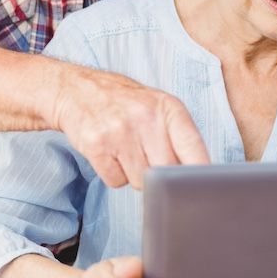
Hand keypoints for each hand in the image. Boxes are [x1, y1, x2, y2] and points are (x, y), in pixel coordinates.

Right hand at [51, 67, 209, 189]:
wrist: (76, 89)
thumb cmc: (123, 102)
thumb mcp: (156, 107)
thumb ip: (177, 137)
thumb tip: (197, 178)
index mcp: (167, 107)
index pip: (193, 148)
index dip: (199, 173)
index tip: (200, 188)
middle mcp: (145, 117)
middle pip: (167, 172)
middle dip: (160, 175)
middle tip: (149, 159)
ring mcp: (119, 131)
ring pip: (141, 182)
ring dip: (134, 174)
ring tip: (125, 151)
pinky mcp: (96, 145)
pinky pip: (116, 181)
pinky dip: (114, 174)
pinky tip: (109, 153)